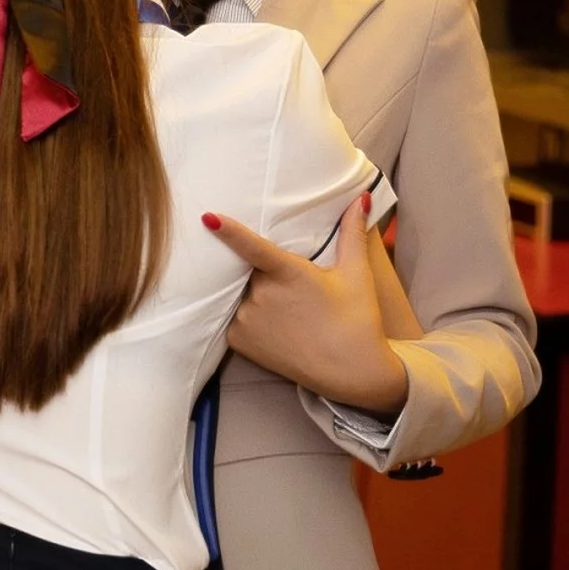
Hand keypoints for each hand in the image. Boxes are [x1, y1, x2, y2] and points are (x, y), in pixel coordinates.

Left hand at [204, 195, 409, 414]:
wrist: (350, 371)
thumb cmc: (356, 320)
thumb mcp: (356, 273)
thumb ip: (352, 232)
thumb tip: (362, 198)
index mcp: (288, 273)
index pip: (252, 247)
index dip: (228, 231)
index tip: (207, 217)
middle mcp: (262, 295)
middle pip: (250, 270)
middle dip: (263, 272)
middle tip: (293, 291)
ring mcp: (247, 319)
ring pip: (241, 293)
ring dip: (255, 294)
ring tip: (286, 312)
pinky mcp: (239, 340)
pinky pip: (233, 318)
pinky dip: (246, 317)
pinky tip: (272, 327)